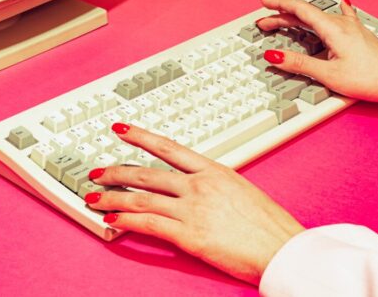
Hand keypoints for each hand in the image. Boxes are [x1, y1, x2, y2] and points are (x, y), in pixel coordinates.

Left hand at [86, 123, 303, 284]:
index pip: (168, 147)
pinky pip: (149, 224)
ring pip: (142, 198)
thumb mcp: (242, 190)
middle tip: (96, 172)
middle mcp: (199, 186)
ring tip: (94, 197)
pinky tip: (112, 221)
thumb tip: (201, 186)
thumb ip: (216, 185)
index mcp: (214, 170)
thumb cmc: (270, 226)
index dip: (141, 137)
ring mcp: (193, 209)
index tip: (122, 130)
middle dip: (116, 172)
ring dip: (112, 197)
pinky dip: (126, 221)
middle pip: (146, 173)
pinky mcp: (190, 235)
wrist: (284, 249)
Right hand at [257, 0, 377, 115]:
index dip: (278, 4)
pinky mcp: (359, 35)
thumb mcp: (329, 74)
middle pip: (306, 13)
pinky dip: (328, 13)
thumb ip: (299, 64)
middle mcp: (343, 24)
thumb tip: (274, 57)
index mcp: (333, 28)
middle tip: (264, 23)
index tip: (263, 3)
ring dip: (300, 18)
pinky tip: (340, 5)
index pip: (299, 8)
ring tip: (286, 22)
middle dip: (282, 16)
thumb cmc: (372, 79)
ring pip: (320, 17)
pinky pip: (339, 17)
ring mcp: (352, 28)